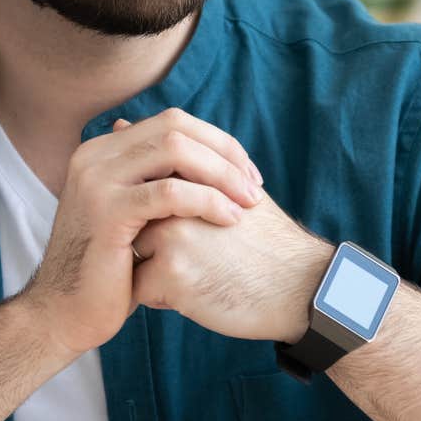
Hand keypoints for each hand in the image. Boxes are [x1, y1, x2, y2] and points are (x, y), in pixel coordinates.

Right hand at [24, 109, 264, 356]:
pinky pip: (168, 192)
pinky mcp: (106, 212)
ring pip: (175, 150)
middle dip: (224, 153)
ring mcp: (96, 180)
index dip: (217, 142)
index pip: (172, 122)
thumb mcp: (136, 216)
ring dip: (221, 173)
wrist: (65, 314)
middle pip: (176, 127)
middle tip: (254, 186)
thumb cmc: (110, 271)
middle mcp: (95, 156)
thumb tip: (204, 158)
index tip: (247, 174)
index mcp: (103, 151)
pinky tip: (229, 220)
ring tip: (248, 202)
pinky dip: (206, 201)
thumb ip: (160, 182)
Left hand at [128, 159, 332, 343]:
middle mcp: (175, 197)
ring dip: (155, 269)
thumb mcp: (225, 188)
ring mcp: (170, 234)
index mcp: (189, 175)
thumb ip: (170, 160)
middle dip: (151, 244)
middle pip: (132, 225)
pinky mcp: (170, 273)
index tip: (194, 233)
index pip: (145, 196)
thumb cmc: (261, 240)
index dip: (162, 219)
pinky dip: (161, 297)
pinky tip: (199, 293)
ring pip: (129, 258)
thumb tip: (122, 122)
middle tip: (198, 254)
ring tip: (202, 271)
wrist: (299, 287)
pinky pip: (137, 290)